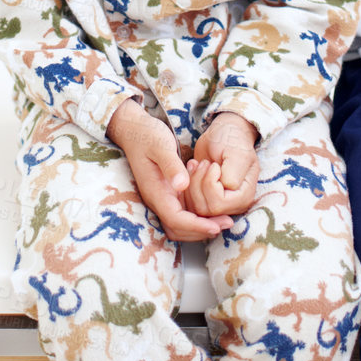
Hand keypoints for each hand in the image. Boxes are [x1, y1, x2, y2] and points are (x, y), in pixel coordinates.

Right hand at [107, 100, 228, 241]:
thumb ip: (171, 165)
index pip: (175, 219)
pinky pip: (182, 213)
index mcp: (154, 190)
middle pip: (177, 229)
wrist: (134, 130)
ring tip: (223, 218)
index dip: (196, 226)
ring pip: (180, 224)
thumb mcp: (161, 145)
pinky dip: (198, 216)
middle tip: (227, 223)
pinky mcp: (167, 193)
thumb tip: (182, 185)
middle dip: (201, 231)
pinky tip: (213, 207)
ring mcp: (161, 197)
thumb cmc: (147, 135)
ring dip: (200, 226)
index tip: (216, 226)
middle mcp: (157, 199)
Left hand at [186, 112, 259, 219]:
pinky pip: (189, 204)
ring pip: (195, 208)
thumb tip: (225, 187)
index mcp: (244, 196)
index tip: (213, 165)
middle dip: (198, 183)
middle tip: (203, 163)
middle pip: (206, 209)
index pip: (219, 203)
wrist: (224, 134)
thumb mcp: (236, 152)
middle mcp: (233, 206)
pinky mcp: (206, 200)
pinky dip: (186, 186)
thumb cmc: (233, 141)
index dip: (210, 183)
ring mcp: (219, 205)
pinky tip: (192, 169)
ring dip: (191, 183)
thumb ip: (233, 172)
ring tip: (197, 164)